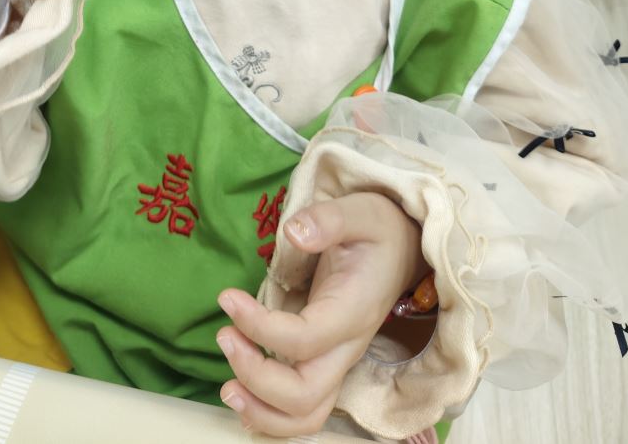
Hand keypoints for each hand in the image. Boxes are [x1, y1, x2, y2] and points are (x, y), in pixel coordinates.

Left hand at [215, 193, 425, 436]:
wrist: (403, 249)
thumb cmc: (378, 230)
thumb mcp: (358, 212)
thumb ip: (328, 220)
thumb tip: (293, 231)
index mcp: (352, 311)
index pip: (304, 339)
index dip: (259, 326)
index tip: (227, 297)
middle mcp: (346, 347)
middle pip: (304, 394)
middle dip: (256, 377)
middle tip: (224, 337)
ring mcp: (338, 361)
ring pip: (305, 415)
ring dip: (261, 410)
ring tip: (226, 386)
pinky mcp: (327, 363)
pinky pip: (303, 409)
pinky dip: (270, 416)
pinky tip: (242, 397)